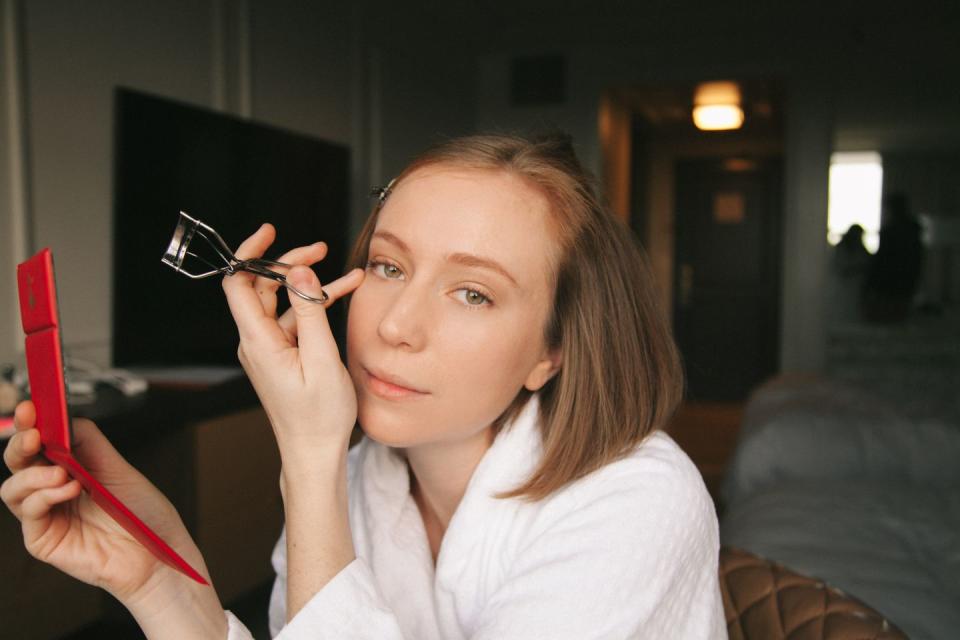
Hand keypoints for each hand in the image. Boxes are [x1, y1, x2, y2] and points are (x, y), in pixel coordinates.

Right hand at [1, 402, 226, 637]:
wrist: (158, 554)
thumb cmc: (144, 514)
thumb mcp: (118, 469)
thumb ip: (89, 444)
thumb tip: (65, 417)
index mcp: (71, 468)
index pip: (41, 442)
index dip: (31, 423)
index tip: (31, 407)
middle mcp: (53, 490)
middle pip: (18, 461)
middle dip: (20, 443)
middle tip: (33, 434)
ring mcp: (46, 514)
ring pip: (13, 487)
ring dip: (33, 474)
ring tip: (63, 474)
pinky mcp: (43, 539)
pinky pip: (29, 511)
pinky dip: (45, 495)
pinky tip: (69, 490)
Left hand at [221, 224, 363, 462]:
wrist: (313, 453)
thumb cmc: (318, 417)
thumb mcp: (321, 359)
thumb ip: (310, 312)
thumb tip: (299, 272)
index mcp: (258, 342)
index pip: (237, 284)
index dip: (250, 254)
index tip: (270, 233)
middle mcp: (256, 343)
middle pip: (262, 288)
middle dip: (289, 264)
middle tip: (320, 250)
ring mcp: (268, 350)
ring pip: (283, 303)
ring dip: (311, 286)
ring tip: (346, 276)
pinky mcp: (282, 356)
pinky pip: (295, 322)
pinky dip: (316, 307)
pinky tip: (342, 297)